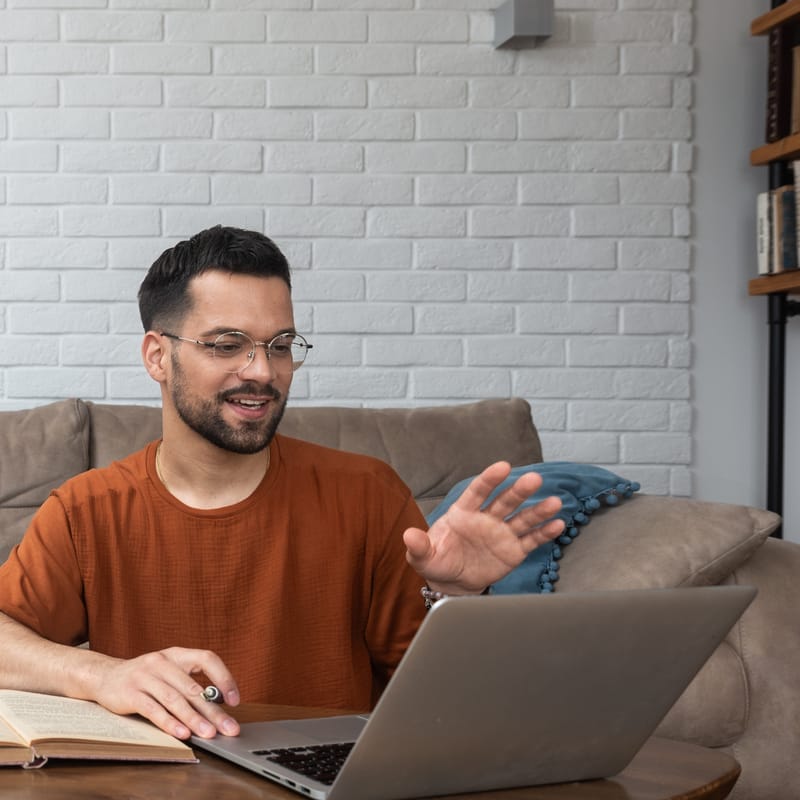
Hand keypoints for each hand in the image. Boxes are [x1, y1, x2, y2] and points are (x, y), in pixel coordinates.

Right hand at [88, 647, 240, 739]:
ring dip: (194, 719)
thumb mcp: (168, 672)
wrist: (104, 676)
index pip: (207, 658)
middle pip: (193, 688)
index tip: (235, 699)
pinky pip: (153, 710)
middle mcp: (162, 661)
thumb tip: (218, 706)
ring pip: (175, 700)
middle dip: (213, 711)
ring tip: (209, 734)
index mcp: (177, 654)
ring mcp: (145, 676)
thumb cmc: (145, 677)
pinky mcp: (130, 693)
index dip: (223, 677)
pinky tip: (182, 733)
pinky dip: (169, 722)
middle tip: (228, 727)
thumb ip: (188, 684)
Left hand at [403, 462, 563, 594]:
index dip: (489, 479)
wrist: (452, 582)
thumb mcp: (423, 557)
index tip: (503, 466)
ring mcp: (502, 533)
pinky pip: (531, 539)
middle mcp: (486, 518)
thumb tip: (408, 535)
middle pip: (505, 501)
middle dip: (519, 490)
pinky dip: (544, 532)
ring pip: (522, 518)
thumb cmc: (437, 561)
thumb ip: (419, 546)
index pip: (477, 492)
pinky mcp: (514, 550)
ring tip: (555, 502)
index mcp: (463, 513)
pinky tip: (558, 524)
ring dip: (538, 510)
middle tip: (534, 479)